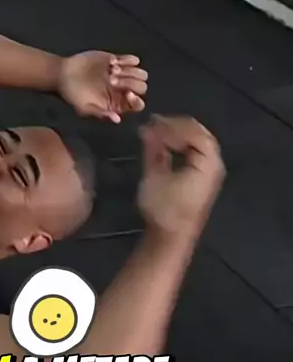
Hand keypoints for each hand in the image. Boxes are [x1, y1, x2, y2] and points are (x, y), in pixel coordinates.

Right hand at [58, 51, 147, 122]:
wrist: (64, 74)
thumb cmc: (73, 94)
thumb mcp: (84, 108)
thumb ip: (100, 113)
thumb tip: (117, 119)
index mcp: (118, 104)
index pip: (138, 105)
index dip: (136, 100)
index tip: (127, 94)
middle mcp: (124, 90)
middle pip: (142, 87)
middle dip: (130, 83)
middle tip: (111, 79)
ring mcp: (123, 75)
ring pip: (141, 73)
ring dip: (129, 71)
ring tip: (111, 70)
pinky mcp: (119, 61)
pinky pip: (133, 60)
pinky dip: (127, 60)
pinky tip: (112, 62)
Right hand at [137, 116, 224, 236]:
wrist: (171, 239)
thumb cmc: (163, 209)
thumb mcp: (154, 176)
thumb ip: (153, 149)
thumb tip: (147, 128)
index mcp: (207, 163)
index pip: (194, 132)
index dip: (172, 125)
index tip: (152, 122)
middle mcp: (215, 165)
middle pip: (199, 135)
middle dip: (176, 127)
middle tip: (154, 123)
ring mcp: (211, 172)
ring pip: (198, 143)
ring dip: (178, 136)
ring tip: (157, 133)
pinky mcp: (203, 179)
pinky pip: (196, 153)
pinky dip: (182, 146)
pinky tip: (166, 147)